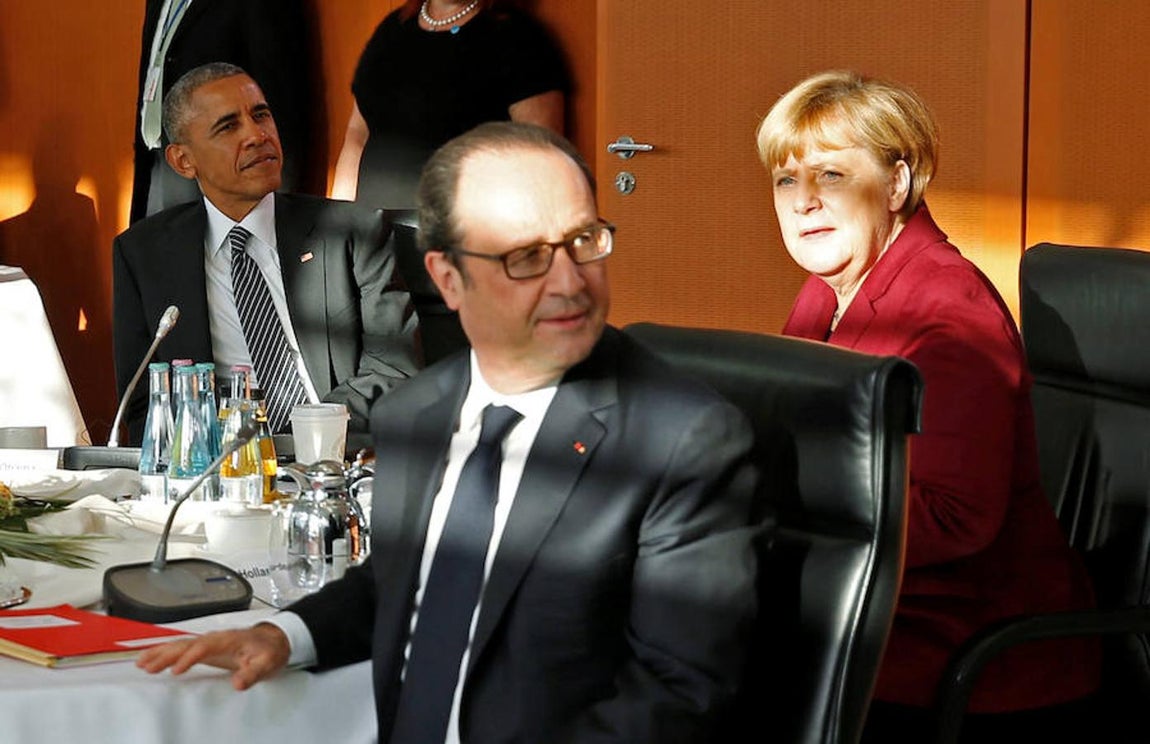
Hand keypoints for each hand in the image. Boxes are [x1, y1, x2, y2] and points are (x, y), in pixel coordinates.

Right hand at [136, 622, 291, 690]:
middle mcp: (215, 638)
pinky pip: (181, 648)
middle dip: (167, 655)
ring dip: (161, 652)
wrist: (273, 639)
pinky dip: (165, 652)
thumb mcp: (267, 662)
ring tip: (141, 663)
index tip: (177, 670)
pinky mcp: (204, 648)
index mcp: (228, 640)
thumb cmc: (269, 650)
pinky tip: (151, 659)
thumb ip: (253, 673)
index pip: (205, 647)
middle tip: (148, 667)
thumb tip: (238, 683)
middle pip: (187, 644)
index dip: (190, 657)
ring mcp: (208, 642)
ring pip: (181, 645)